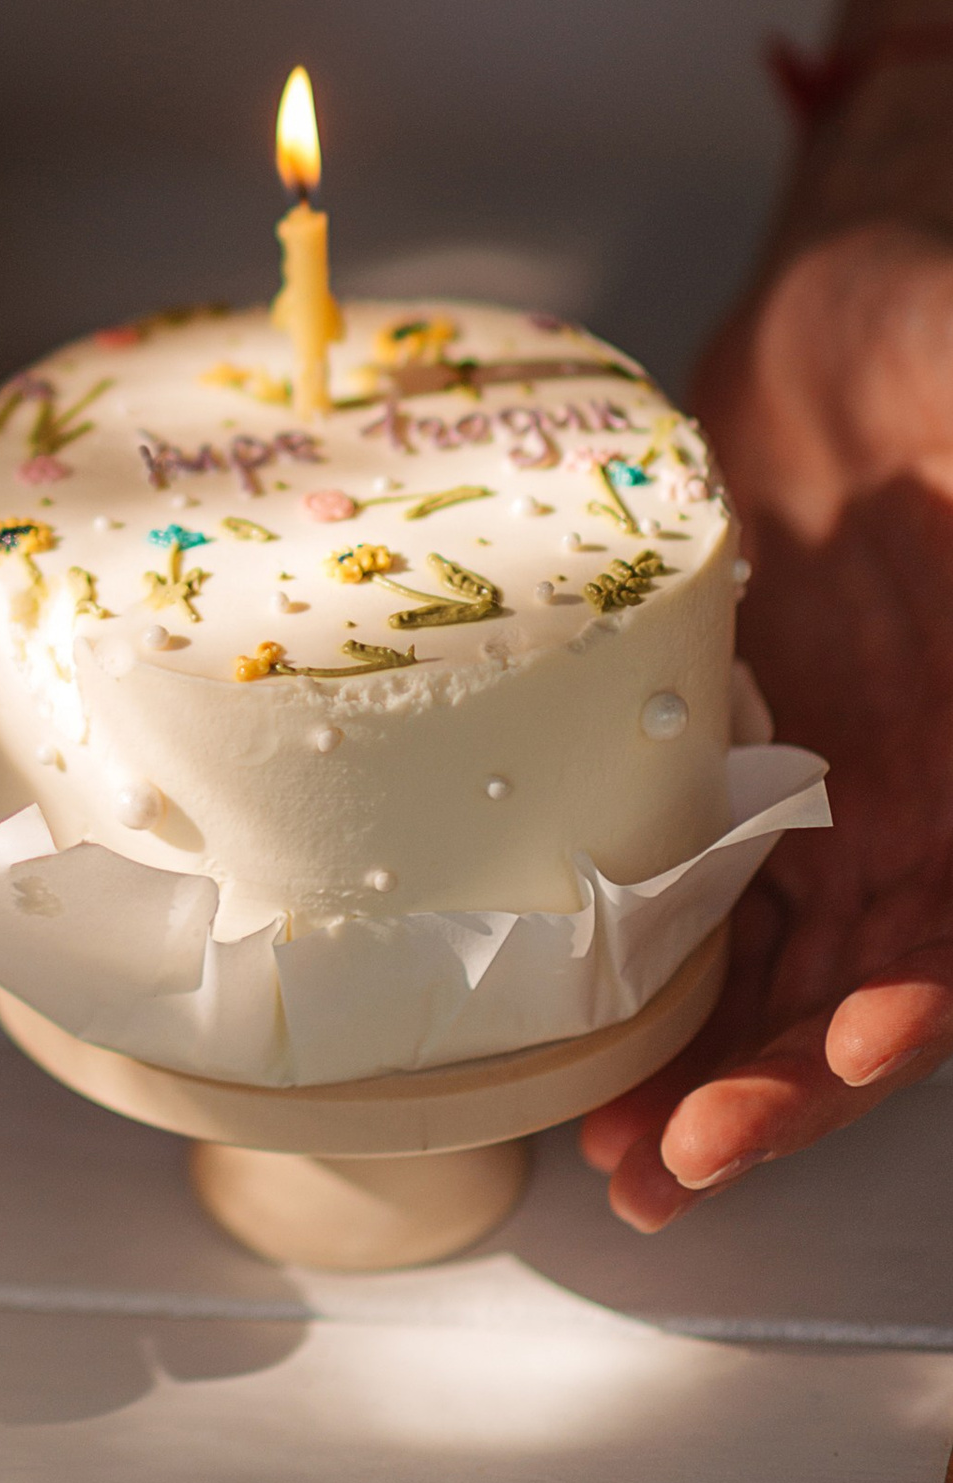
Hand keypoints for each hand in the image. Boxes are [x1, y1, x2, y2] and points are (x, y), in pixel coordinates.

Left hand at [582, 218, 952, 1226]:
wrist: (861, 319)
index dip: (921, 1001)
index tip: (857, 1043)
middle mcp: (923, 804)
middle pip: (861, 987)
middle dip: (777, 1087)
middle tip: (677, 1163)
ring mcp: (828, 786)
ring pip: (770, 968)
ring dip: (701, 1072)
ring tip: (614, 1163)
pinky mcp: (728, 747)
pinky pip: (690, 880)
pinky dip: (640, 970)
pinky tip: (565, 1037)